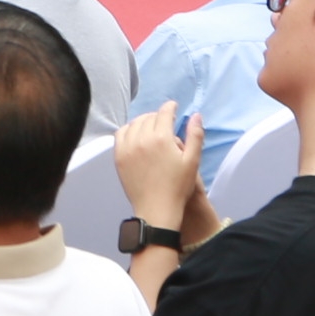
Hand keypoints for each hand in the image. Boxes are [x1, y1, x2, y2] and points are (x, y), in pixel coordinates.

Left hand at [112, 101, 200, 231]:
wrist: (157, 209)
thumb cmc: (178, 186)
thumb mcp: (193, 161)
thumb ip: (195, 135)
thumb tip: (195, 114)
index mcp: (161, 138)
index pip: (164, 113)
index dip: (170, 107)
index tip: (173, 106)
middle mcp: (142, 139)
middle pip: (148, 117)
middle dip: (158, 115)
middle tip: (164, 119)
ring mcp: (128, 147)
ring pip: (134, 124)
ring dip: (143, 121)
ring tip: (150, 126)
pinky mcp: (119, 157)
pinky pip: (120, 135)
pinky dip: (128, 130)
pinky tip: (135, 135)